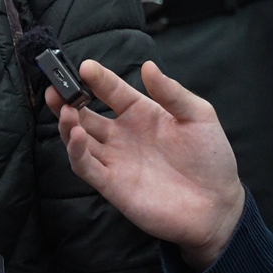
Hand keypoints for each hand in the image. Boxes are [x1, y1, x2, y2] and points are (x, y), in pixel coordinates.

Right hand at [47, 60, 245, 271]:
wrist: (217, 206)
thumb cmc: (211, 158)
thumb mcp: (198, 116)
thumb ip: (172, 92)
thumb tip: (148, 66)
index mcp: (142, 113)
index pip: (112, 90)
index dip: (97, 78)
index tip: (84, 67)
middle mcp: (123, 134)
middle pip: (86, 113)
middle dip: (67, 99)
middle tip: (54, 86)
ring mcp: (116, 159)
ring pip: (79, 138)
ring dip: (68, 124)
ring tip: (64, 108)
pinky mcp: (112, 185)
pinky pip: (86, 167)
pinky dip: (76, 151)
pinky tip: (77, 135)